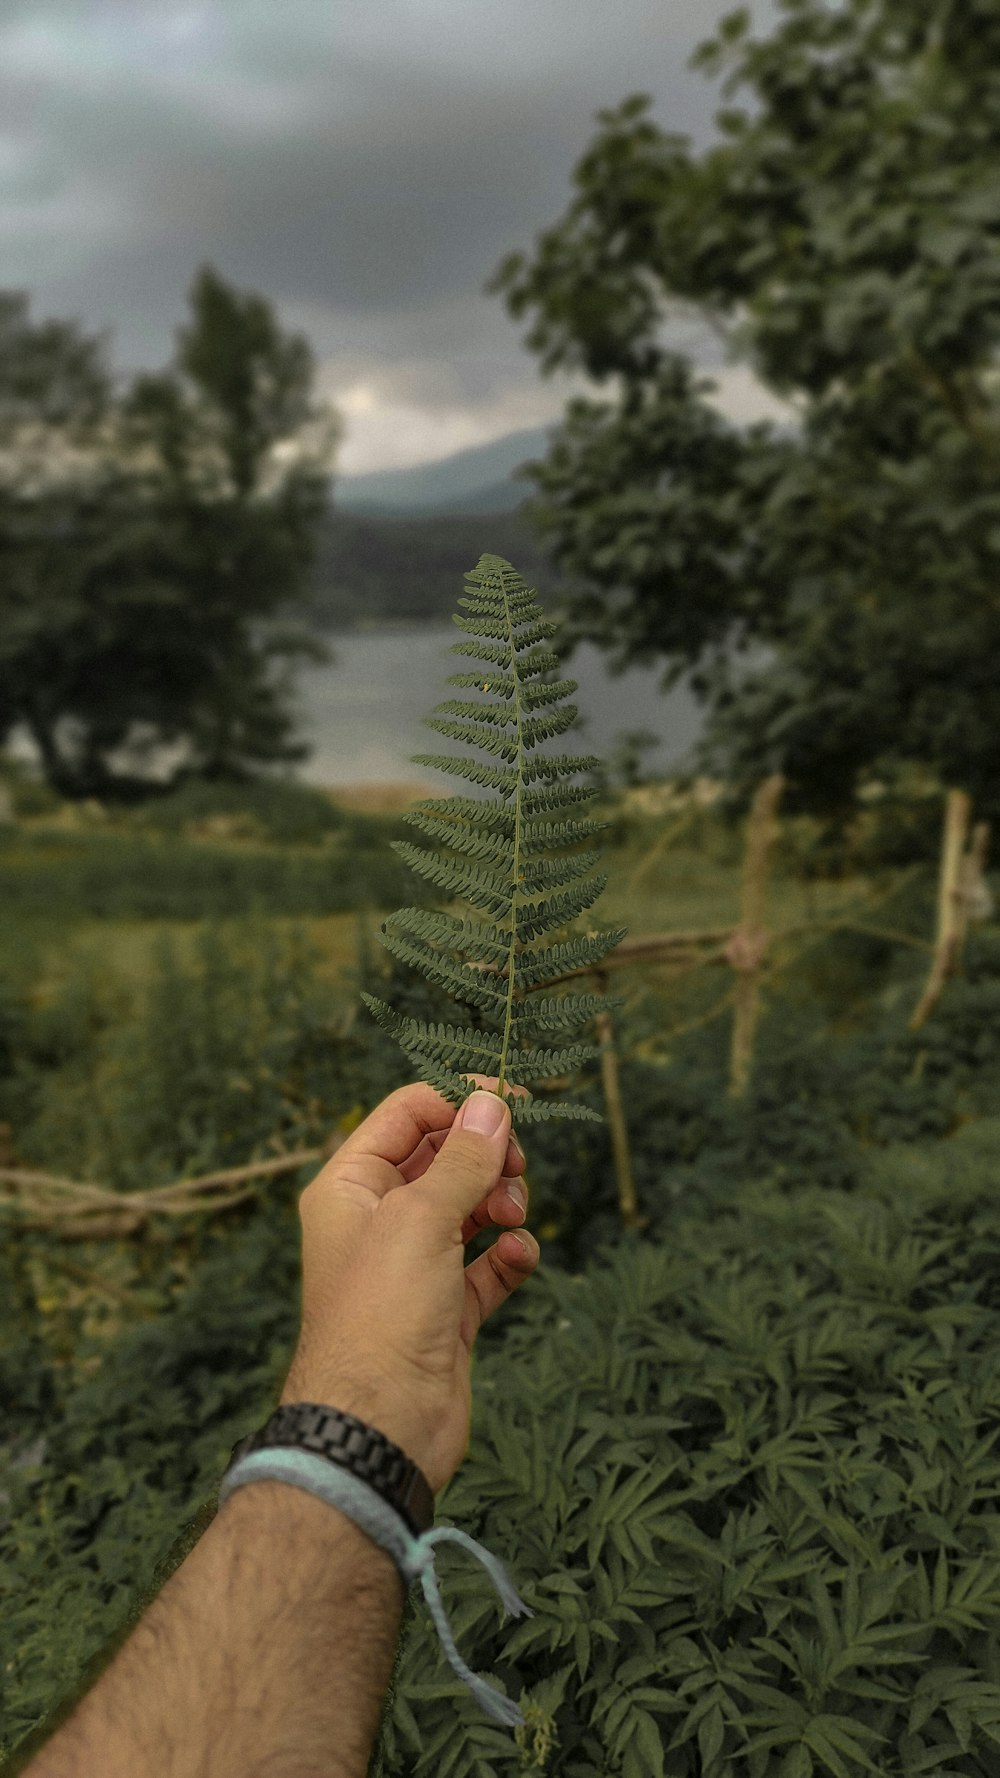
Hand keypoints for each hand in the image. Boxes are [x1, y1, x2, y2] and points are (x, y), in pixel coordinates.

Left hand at [279, 1079, 539, 1493]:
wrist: (380, 1428)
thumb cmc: (381, 1316)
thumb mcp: (421, 1219)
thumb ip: (463, 1159)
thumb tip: (492, 1104)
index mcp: (351, 1186)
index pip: (408, 1115)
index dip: (459, 1100)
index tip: (516, 1098)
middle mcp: (379, 1220)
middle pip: (445, 1157)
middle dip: (487, 1155)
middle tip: (516, 1166)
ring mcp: (415, 1265)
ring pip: (473, 1206)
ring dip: (504, 1201)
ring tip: (513, 1218)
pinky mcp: (447, 1308)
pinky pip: (489, 1262)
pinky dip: (510, 1253)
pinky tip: (519, 1256)